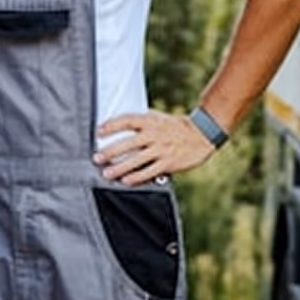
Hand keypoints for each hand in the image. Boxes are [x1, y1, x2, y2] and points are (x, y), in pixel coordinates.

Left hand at [94, 111, 215, 185]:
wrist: (201, 134)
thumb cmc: (174, 126)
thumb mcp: (158, 118)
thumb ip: (141, 122)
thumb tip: (118, 125)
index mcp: (151, 120)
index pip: (127, 120)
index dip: (112, 125)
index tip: (98, 132)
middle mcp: (155, 134)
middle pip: (128, 143)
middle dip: (111, 151)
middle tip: (97, 158)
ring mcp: (162, 149)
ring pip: (136, 160)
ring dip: (120, 168)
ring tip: (107, 173)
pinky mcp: (168, 163)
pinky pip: (149, 172)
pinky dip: (136, 177)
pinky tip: (126, 181)